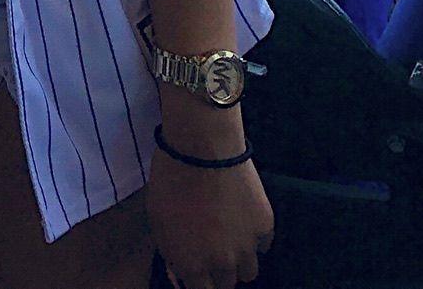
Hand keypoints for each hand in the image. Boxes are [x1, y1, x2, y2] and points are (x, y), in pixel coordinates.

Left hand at [147, 150, 273, 288]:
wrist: (202, 147)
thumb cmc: (170, 180)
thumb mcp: (157, 219)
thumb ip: (171, 252)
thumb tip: (181, 272)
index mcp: (193, 266)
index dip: (199, 280)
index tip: (198, 268)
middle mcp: (223, 264)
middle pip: (227, 284)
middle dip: (218, 271)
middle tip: (212, 247)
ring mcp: (248, 247)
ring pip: (249, 270)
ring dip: (239, 259)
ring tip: (229, 233)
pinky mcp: (265, 227)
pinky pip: (263, 244)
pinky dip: (254, 236)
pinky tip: (242, 215)